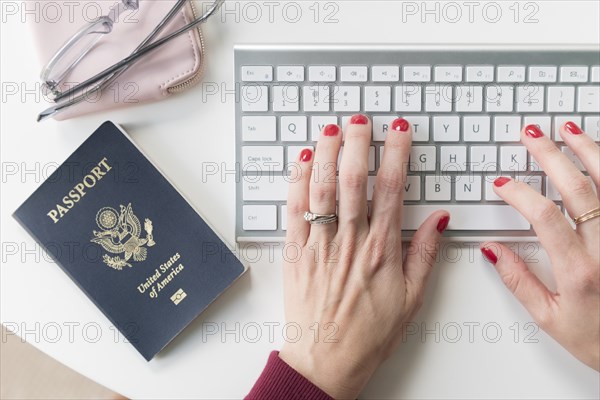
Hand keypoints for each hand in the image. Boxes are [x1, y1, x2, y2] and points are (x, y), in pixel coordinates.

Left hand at [279, 116, 448, 398]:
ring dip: (328, 154)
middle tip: (362, 119)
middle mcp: (349, 242)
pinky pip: (295, 209)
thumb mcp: (411, 300)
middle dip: (358, 143)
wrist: (325, 361)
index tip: (399, 130)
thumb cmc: (368, 335)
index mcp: (381, 251)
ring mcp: (319, 245)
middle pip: (354, 180)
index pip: (392, 189)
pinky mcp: (294, 253)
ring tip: (332, 128)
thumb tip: (439, 220)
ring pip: (323, 188)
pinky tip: (304, 161)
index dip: (396, 154)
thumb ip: (424, 256)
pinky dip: (298, 181)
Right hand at [483, 122, 598, 370]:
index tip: (502, 184)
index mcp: (579, 271)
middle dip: (550, 156)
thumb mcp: (550, 318)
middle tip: (532, 135)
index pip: (545, 218)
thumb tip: (492, 250)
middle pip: (578, 189)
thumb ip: (518, 281)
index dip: (520, 194)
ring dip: (588, 151)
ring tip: (569, 131)